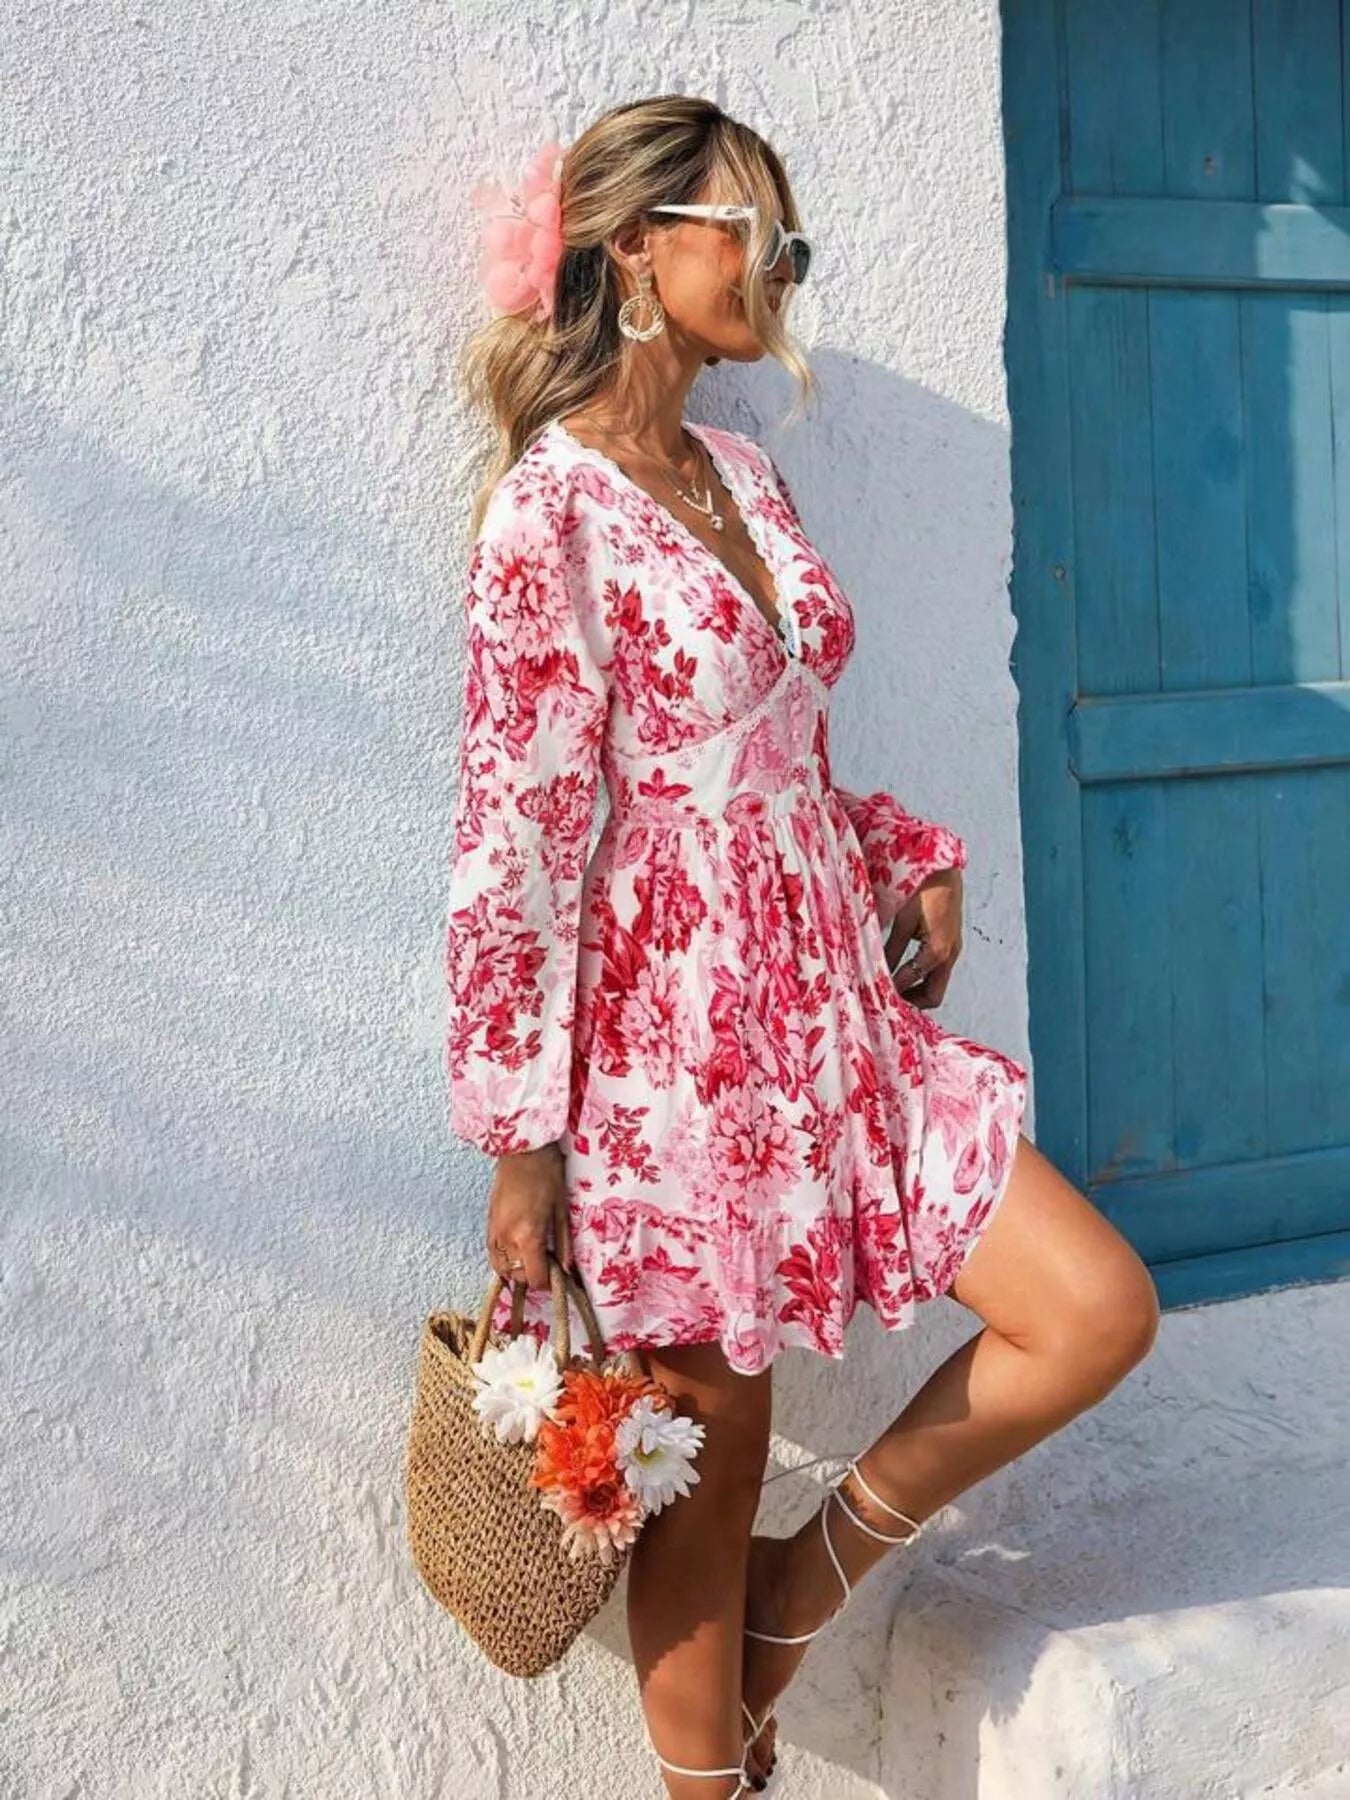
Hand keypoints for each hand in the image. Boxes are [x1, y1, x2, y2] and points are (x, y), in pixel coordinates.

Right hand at [485, 1143, 574, 1289]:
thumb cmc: (546, 1173)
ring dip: (516, 1270)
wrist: (522, 1148)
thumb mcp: (561, 1209)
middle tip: (547, 1265)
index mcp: (527, 1235)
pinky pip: (492, 1252)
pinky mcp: (488, 1222)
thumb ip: (563, 1243)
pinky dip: (504, 1259)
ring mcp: (494, 1230)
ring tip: (532, 1258)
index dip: (547, 1282)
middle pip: (516, 1276)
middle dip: (532, 1276)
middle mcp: (506, 1237)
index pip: (533, 1277)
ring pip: (500, 1267)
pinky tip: (517, 1250)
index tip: (557, 1275)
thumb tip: (566, 1268)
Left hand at [884, 868, 962, 1007]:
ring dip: (915, 989)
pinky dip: (920, 975)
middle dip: (910, 1001)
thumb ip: (891, 949)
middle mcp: (950, 954)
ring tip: (889, 988)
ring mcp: (953, 949)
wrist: (944, 866)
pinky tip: (900, 971)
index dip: (893, 991)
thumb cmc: (924, 887)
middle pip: (933, 995)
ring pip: (935, 983)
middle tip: (885, 1001)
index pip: (913, 982)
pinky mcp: (950, 942)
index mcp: (939, 950)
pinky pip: (936, 969)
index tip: (873, 993)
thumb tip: (876, 971)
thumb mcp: (903, 919)